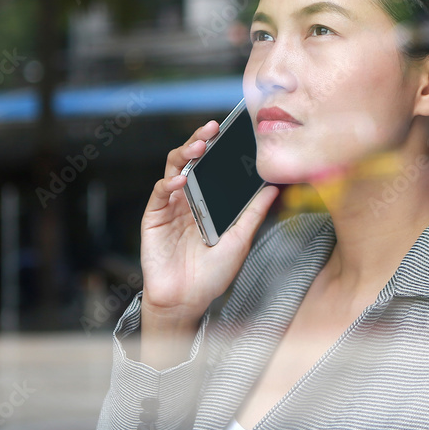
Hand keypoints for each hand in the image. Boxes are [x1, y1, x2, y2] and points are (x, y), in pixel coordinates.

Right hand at [140, 119, 279, 324]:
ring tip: (199, 146)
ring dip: (184, 154)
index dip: (220, 148)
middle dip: (200, 140)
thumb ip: (253, 213)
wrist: (186, 302)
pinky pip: (160, 193)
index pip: (213, 167)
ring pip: (173, 169)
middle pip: (191, 161)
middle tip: (213, 128)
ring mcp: (170, 206)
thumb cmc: (212, 276)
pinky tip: (181, 181)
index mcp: (208, 202)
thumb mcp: (239, 241)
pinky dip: (169, 184)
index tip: (235, 132)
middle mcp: (188, 199)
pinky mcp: (153, 217)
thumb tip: (274, 188)